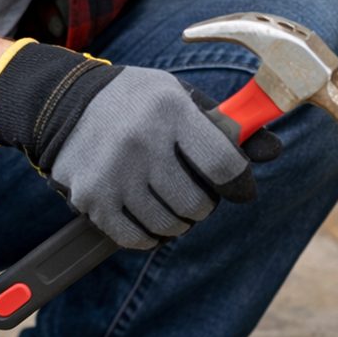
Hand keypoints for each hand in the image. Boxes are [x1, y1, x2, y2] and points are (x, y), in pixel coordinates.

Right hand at [0, 42, 279, 248]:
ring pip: (170, 225)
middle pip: (198, 204)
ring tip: (169, 199)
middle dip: (204, 204)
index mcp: (171, 111)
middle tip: (195, 190)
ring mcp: (115, 173)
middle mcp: (143, 142)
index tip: (238, 186)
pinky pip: (137, 238)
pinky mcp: (92, 198)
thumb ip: (226, 125)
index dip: (239, 182)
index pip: (224, 165)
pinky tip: (149, 215)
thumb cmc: (135, 100)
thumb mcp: (180, 98)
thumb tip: (275, 149)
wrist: (62, 101)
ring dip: (178, 221)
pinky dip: (150, 235)